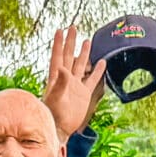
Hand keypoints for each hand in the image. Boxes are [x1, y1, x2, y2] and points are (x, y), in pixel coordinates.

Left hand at [44, 23, 108, 142]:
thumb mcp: (55, 98)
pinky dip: (97, 71)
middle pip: (69, 56)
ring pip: (80, 65)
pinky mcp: (84, 94)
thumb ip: (60, 83)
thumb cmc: (53, 114)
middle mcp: (66, 79)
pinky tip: (102, 62)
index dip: (59, 43)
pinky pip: (92, 80)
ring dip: (83, 53)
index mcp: (56, 78)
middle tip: (73, 27)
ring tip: (87, 41)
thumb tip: (63, 69)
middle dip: (71, 42)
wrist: (60, 129)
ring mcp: (75, 86)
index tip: (60, 30)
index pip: (58, 56)